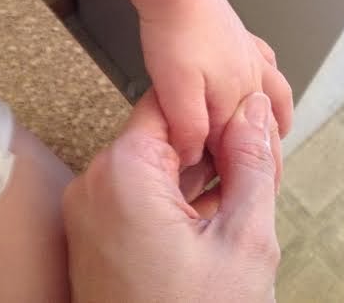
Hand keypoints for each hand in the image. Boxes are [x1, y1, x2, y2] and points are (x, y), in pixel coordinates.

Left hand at [63, 90, 279, 302]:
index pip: (170, 104)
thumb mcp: (243, 240)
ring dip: (194, 178)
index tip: (244, 128)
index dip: (213, 111)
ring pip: (151, 167)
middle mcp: (95, 184)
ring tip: (231, 202)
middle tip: (248, 172)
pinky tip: (206, 220)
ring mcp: (89, 211)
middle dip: (208, 150)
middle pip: (161, 136)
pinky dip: (172, 201)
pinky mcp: (93, 235)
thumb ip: (252, 164)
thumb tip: (254, 113)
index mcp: (123, 171)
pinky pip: (136, 196)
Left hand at [139, 0, 292, 174]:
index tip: (218, 186)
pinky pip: (266, 63)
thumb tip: (195, 155)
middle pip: (262, 124)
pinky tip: (265, 75)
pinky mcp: (240, 38)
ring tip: (280, 131)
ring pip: (273, 94)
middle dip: (262, 151)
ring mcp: (248, 56)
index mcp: (232, 96)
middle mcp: (249, 77)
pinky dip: (271, 78)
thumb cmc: (173, 33)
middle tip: (259, 172)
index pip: (235, 145)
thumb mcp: (174, 90)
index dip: (226, 169)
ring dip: (277, 118)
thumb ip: (188, 127)